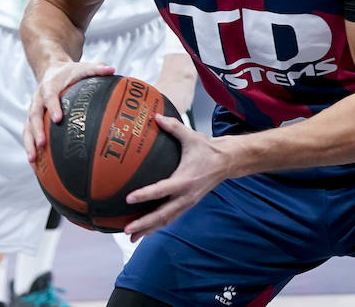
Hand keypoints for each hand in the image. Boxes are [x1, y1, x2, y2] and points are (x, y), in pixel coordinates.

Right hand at [23, 60, 116, 162]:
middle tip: (42, 144)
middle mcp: (37, 99)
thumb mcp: (82, 68)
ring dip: (29, 143)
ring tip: (33, 160)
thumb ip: (96, 69)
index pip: (49, 96)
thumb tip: (113, 69)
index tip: (58, 119)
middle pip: (34, 115)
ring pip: (27, 128)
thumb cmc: (70, 72)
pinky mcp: (32, 119)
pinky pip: (28, 134)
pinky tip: (35, 164)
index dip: (52, 107)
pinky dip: (30, 148)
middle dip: (37, 131)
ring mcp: (33, 110)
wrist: (51, 70)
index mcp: (49, 87)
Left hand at [122, 114, 228, 241]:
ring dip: (149, 229)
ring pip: (166, 220)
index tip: (129, 198)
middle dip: (144, 223)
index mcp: (185, 179)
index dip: (145, 194)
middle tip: (127, 230)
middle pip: (162, 214)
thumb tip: (156, 117)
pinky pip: (171, 218)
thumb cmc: (208, 149)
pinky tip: (146, 232)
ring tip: (132, 237)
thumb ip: (173, 127)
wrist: (227, 162)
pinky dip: (158, 226)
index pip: (162, 189)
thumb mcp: (191, 136)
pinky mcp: (188, 205)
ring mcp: (188, 203)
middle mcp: (186, 195)